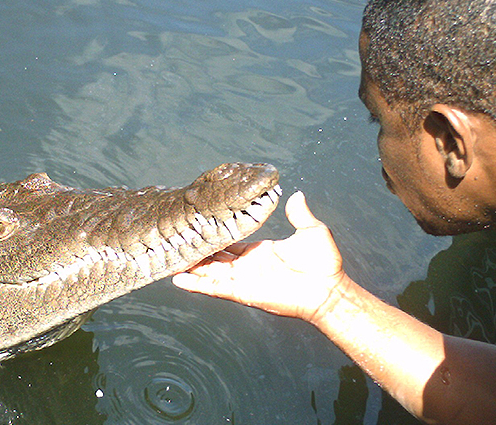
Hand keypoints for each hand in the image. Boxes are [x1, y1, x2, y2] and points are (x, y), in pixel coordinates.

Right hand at [172, 191, 350, 322]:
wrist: (328, 291)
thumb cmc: (323, 264)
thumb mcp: (311, 230)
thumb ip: (298, 214)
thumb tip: (296, 195)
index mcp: (259, 251)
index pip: (229, 242)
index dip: (213, 235)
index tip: (197, 225)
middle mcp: (247, 265)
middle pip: (214, 257)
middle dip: (196, 249)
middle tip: (175, 239)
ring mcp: (243, 279)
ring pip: (209, 271)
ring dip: (191, 265)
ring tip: (168, 257)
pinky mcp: (242, 292)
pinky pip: (214, 287)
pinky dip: (195, 284)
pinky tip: (177, 278)